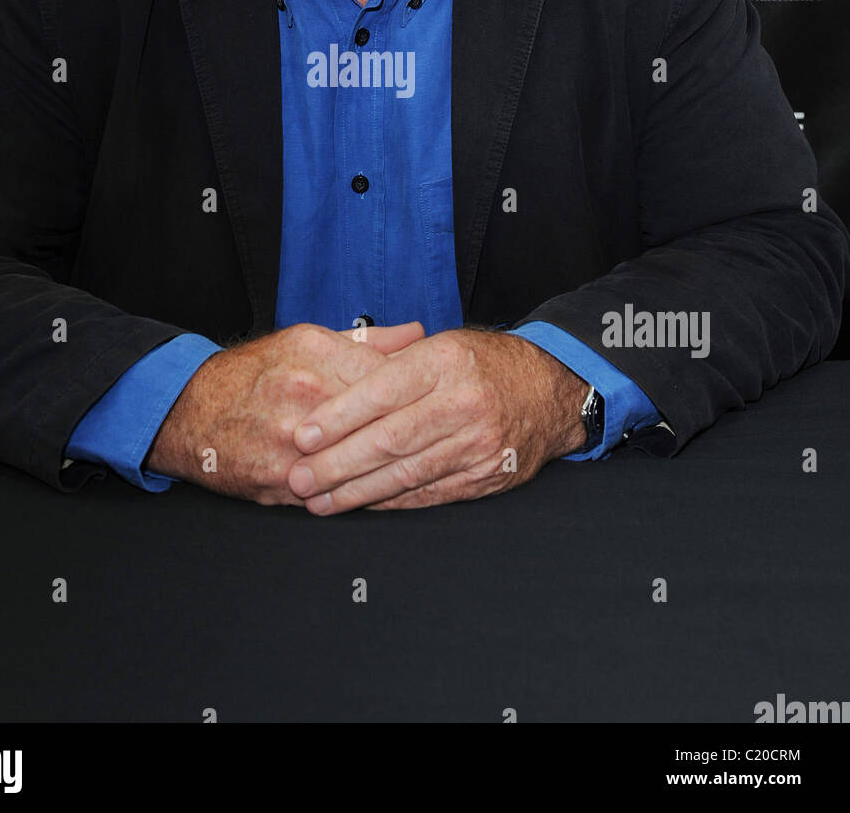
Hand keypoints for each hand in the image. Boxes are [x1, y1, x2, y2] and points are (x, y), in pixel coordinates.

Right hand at [143, 320, 424, 502]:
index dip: (420, 395)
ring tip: (422, 473)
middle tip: (441, 442)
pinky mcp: (279, 481)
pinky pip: (334, 494)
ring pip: (361, 464)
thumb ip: (366, 341)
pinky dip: (360, 496)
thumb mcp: (306, 339)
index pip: (388, 378)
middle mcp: (305, 397)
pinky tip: (384, 495)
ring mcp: (292, 444)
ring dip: (393, 472)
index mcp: (316, 357)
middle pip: (380, 423)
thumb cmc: (253, 373)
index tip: (440, 403)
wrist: (191, 410)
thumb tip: (418, 335)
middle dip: (414, 435)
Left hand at [287, 329, 589, 512]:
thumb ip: (388, 361)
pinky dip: (391, 501)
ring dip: (356, 491)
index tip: (304, 436)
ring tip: (318, 500)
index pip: (383, 391)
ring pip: (406, 473)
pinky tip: (361, 504)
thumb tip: (329, 379)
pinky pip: (429, 493)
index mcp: (444, 361)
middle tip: (299, 478)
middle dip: (338, 463)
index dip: (339, 417)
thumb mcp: (439, 345)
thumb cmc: (480, 363)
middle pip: (390, 439)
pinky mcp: (485, 476)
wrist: (549, 389)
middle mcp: (463, 402)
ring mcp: (477, 443)